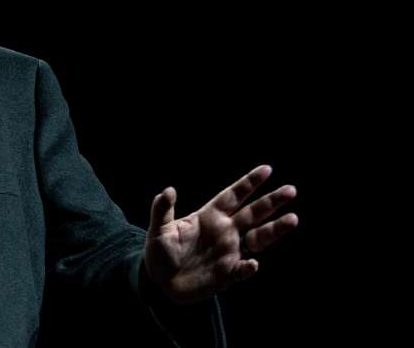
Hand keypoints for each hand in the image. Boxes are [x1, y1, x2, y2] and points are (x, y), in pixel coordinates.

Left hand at [144, 164, 297, 305]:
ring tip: (293, 219)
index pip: (233, 196)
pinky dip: (249, 267)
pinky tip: (252, 264)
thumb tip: (169, 190)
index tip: (267, 169)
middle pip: (253, 213)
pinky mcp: (228, 273)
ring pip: (258, 238)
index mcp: (210, 216)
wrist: (161, 283)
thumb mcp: (159, 229)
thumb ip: (163, 209)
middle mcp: (225, 231)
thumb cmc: (160, 252)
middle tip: (291, 189)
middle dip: (271, 202)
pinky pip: (243, 269)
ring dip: (275, 229)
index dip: (249, 183)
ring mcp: (229, 252)